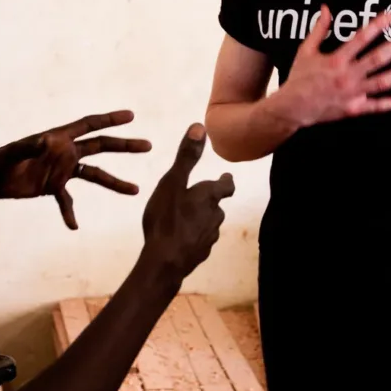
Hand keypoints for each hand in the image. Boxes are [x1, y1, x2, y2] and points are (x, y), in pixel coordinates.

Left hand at [0, 110, 151, 229]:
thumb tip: (46, 142)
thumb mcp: (14, 153)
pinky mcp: (54, 186)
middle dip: (124, 146)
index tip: (131, 116)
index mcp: (59, 138)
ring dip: (114, 182)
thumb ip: (30, 147)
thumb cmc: (0, 160)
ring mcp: (62, 170)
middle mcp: (65, 152)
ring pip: (95, 174)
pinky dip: (70, 213)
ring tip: (135, 190)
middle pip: (101, 147)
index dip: (110, 119)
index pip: (89, 125)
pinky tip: (74, 226)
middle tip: (147, 145)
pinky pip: (68, 200)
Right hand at [141, 124, 235, 278]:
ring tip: (187, 218)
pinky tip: (181, 239)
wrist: (164, 262)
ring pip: (209, 224)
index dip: (226, 181)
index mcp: (209, 197)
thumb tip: (200, 127)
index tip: (226, 177)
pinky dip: (193, 237)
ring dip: (202, 219)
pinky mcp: (199, 255)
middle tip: (200, 196)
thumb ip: (186, 157)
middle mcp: (214, 217)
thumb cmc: (166, 218)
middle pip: (217, 206)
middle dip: (210, 201)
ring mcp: (208, 238)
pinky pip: (199, 241)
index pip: (226, 186)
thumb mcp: (172, 183)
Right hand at [267, 4, 390, 128]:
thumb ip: (319, 29)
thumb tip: (326, 8)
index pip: (361, 39)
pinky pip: (377, 106)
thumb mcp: (306, 50)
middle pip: (377, 59)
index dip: (377, 26)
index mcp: (336, 60)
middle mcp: (347, 76)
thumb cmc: (299, 77)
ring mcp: (353, 94)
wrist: (293, 107)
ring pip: (383, 83)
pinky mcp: (355, 108)